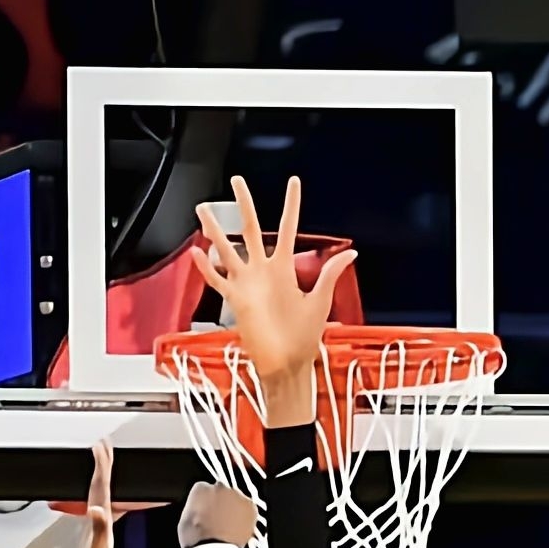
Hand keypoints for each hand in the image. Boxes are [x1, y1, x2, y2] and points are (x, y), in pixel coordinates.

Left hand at [64, 441, 118, 547]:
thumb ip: (99, 529)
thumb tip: (96, 509)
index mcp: (96, 521)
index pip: (99, 488)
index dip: (101, 466)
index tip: (102, 446)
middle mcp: (93, 521)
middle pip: (98, 486)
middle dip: (101, 465)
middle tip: (103, 446)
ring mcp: (95, 529)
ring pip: (101, 497)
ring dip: (104, 479)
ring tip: (107, 465)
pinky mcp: (100, 538)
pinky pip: (108, 512)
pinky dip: (112, 501)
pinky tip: (116, 503)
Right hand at [178, 479, 257, 547]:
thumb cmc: (195, 539)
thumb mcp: (185, 519)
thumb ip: (195, 508)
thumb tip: (200, 511)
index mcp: (200, 489)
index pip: (204, 489)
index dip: (205, 502)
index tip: (206, 513)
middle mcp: (219, 487)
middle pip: (221, 491)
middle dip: (221, 502)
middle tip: (219, 519)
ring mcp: (236, 496)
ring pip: (236, 498)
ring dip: (234, 508)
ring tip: (230, 526)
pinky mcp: (250, 506)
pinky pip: (249, 508)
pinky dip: (246, 516)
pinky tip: (239, 528)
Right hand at [193, 174, 357, 398]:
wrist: (287, 365)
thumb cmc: (303, 339)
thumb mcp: (321, 301)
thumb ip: (331, 274)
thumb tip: (351, 253)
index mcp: (285, 269)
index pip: (287, 228)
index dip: (290, 205)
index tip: (294, 183)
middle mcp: (264, 272)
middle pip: (250, 229)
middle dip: (244, 204)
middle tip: (237, 181)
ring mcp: (247, 285)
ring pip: (227, 249)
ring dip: (215, 230)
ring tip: (204, 210)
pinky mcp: (236, 301)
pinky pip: (218, 280)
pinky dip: (206, 267)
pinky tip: (197, 252)